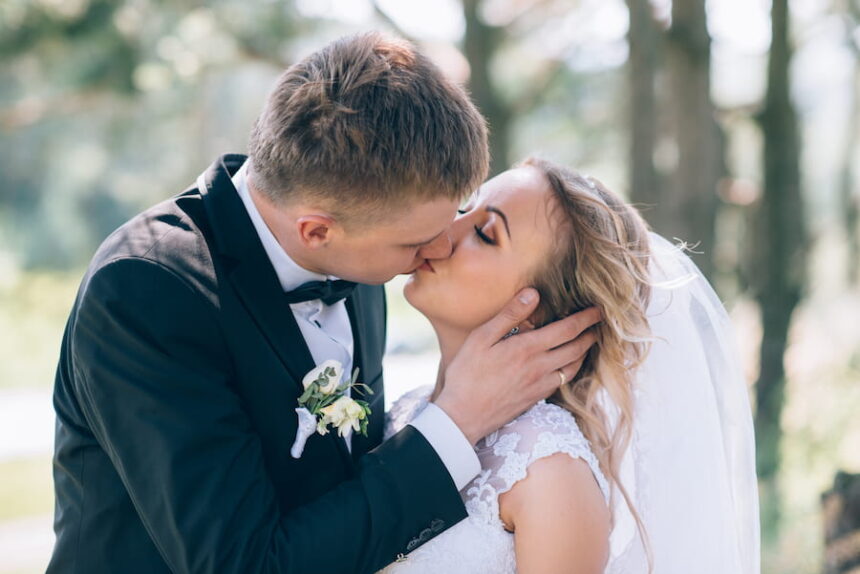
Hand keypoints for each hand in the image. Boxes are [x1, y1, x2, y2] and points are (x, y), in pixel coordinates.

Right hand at [434, 288, 600, 444]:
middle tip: (600, 324)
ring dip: (585, 352)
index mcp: (528, 348)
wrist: (463, 416)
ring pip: (573, 367)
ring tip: (589, 342)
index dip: (586, 318)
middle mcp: (540, 367)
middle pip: (576, 348)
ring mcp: (540, 385)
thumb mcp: (482, 338)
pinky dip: (572, 369)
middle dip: (591, 334)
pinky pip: (562, 381)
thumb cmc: (467, 374)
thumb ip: (509, 315)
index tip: (599, 310)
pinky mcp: (536, 398)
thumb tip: (533, 293)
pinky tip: (568, 365)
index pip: (567, 329)